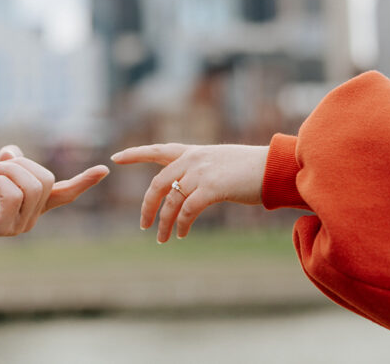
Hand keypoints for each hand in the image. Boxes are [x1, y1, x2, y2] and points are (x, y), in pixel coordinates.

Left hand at [0, 145, 109, 242]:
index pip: (65, 192)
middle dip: (18, 164)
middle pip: (45, 179)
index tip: (105, 169)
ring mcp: (21, 225)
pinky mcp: (6, 228)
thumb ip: (10, 158)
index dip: (84, 181)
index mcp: (34, 201)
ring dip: (6, 170)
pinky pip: (14, 194)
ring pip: (32, 185)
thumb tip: (14, 154)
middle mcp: (32, 216)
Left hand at [111, 143, 268, 242]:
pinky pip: (187, 211)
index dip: (135, 154)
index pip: (158, 150)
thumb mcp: (220, 163)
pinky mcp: (211, 188)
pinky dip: (182, 225)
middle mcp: (193, 159)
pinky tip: (182, 234)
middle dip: (147, 206)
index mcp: (193, 151)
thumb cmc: (252, 169)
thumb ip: (200, 172)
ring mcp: (201, 172)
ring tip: (162, 239)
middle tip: (143, 225)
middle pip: (158, 184)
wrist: (274, 168)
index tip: (115, 158)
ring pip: (171, 201)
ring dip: (164, 222)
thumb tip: (188, 190)